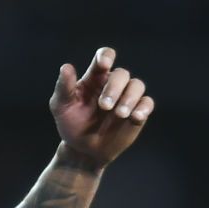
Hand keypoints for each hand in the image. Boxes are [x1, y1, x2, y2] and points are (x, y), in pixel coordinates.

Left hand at [51, 47, 154, 169]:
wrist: (82, 149)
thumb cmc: (71, 123)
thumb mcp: (61, 106)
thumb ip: (64, 87)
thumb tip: (66, 67)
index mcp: (95, 77)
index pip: (104, 57)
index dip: (106, 56)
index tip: (104, 64)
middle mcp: (113, 84)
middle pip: (122, 74)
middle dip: (114, 88)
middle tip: (104, 106)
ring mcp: (127, 97)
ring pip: (137, 85)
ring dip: (130, 98)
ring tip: (119, 114)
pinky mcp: (137, 112)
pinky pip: (147, 103)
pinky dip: (144, 108)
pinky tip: (135, 117)